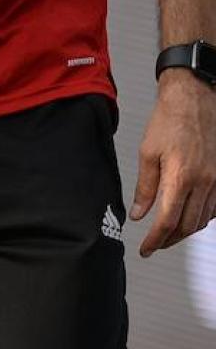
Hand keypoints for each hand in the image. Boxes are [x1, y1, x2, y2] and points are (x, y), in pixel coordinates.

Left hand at [130, 70, 215, 256]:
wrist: (195, 99)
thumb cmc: (169, 121)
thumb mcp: (147, 152)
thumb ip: (145, 187)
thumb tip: (139, 214)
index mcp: (181, 178)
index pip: (169, 222)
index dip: (156, 240)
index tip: (145, 249)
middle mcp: (205, 183)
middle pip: (188, 226)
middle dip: (170, 240)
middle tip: (154, 244)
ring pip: (204, 219)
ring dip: (186, 231)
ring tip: (168, 234)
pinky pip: (215, 208)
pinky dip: (202, 218)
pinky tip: (189, 217)